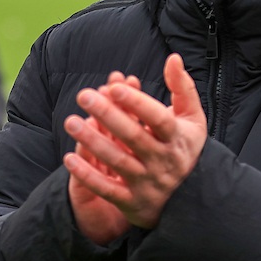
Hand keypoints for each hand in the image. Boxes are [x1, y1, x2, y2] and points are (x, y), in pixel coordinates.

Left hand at [63, 54, 206, 229]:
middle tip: (84, 95)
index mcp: (177, 138)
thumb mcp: (192, 119)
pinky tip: (69, 158)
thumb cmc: (184, 147)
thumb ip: (182, 88)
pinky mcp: (132, 202)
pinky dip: (88, 175)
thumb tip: (173, 57)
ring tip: (72, 122)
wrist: (190, 198)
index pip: (158, 119)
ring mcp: (148, 183)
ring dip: (93, 142)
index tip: (116, 86)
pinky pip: (107, 189)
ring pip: (118, 162)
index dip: (138, 103)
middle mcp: (163, 162)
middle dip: (108, 115)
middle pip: (134, 137)